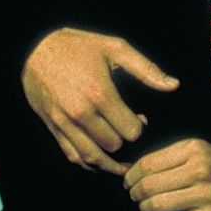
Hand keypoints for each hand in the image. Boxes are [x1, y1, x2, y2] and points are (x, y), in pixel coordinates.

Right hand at [21, 27, 178, 174]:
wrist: (36, 48)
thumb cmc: (78, 46)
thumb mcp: (115, 48)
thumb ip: (146, 69)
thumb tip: (174, 85)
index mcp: (100, 94)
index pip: (131, 131)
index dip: (140, 126)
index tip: (140, 118)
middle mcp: (81, 113)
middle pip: (115, 145)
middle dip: (126, 139)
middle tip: (127, 127)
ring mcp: (65, 123)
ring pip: (94, 158)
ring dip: (111, 161)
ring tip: (122, 160)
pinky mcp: (54, 128)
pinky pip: (74, 156)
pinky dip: (89, 164)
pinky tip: (101, 161)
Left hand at [123, 138, 210, 210]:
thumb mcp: (195, 149)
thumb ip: (166, 155)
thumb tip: (130, 167)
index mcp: (192, 149)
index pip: (149, 163)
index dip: (132, 174)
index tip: (128, 180)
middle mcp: (199, 169)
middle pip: (150, 185)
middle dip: (135, 193)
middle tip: (134, 195)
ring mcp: (206, 194)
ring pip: (159, 205)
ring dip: (145, 208)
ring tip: (145, 207)